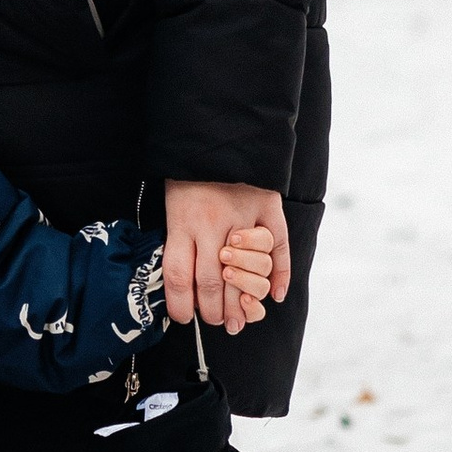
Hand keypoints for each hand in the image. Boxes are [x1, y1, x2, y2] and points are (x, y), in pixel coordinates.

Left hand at [162, 180, 291, 333]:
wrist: (215, 131)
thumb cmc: (187, 171)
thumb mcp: (170, 203)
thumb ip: (177, 238)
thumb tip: (181, 283)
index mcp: (181, 222)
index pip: (178, 277)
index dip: (181, 306)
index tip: (185, 318)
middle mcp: (211, 225)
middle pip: (212, 282)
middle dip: (215, 311)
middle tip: (217, 321)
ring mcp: (242, 218)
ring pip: (246, 272)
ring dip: (243, 300)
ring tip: (238, 313)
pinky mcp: (267, 208)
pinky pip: (280, 246)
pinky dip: (281, 274)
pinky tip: (275, 294)